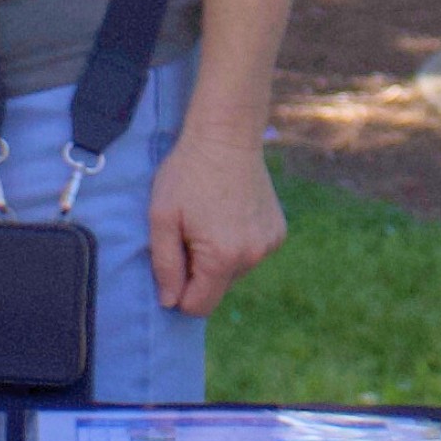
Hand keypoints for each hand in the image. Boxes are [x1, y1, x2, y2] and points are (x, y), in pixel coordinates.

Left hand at [146, 124, 286, 317]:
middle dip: (199, 272)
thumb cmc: (188, 173)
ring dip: (219, 258)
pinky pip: (250, 254)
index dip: (180, 291)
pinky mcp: (278, 232)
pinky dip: (237, 243)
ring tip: (209, 219)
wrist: (227, 135)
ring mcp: (269, 244)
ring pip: (234, 272)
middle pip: (217, 289)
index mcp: (223, 258)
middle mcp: (253, 257)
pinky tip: (229, 214)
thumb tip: (170, 302)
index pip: (199, 306)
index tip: (174, 260)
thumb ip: (165, 265)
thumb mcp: (162, 217)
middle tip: (189, 232)